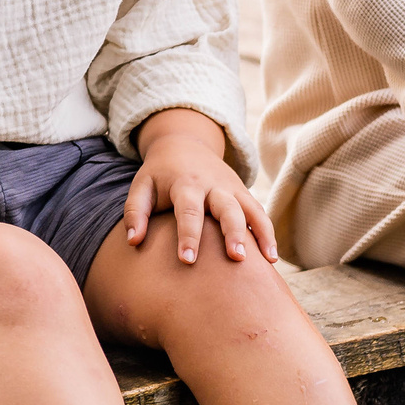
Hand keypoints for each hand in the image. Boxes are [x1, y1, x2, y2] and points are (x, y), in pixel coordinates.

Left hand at [129, 108, 274, 263]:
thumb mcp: (141, 186)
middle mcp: (213, 185)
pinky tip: (271, 259)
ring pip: (251, 210)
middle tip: (236, 259)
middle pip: (227, 208)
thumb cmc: (160, 174)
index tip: (187, 261)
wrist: (185, 143)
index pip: (189, 211)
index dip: (188, 236)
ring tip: (268, 262)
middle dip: (232, 233)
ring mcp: (232, 188)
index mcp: (186, 183)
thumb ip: (135, 212)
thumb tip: (133, 242)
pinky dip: (267, 233)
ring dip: (261, 234)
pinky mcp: (243, 193)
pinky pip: (259, 213)